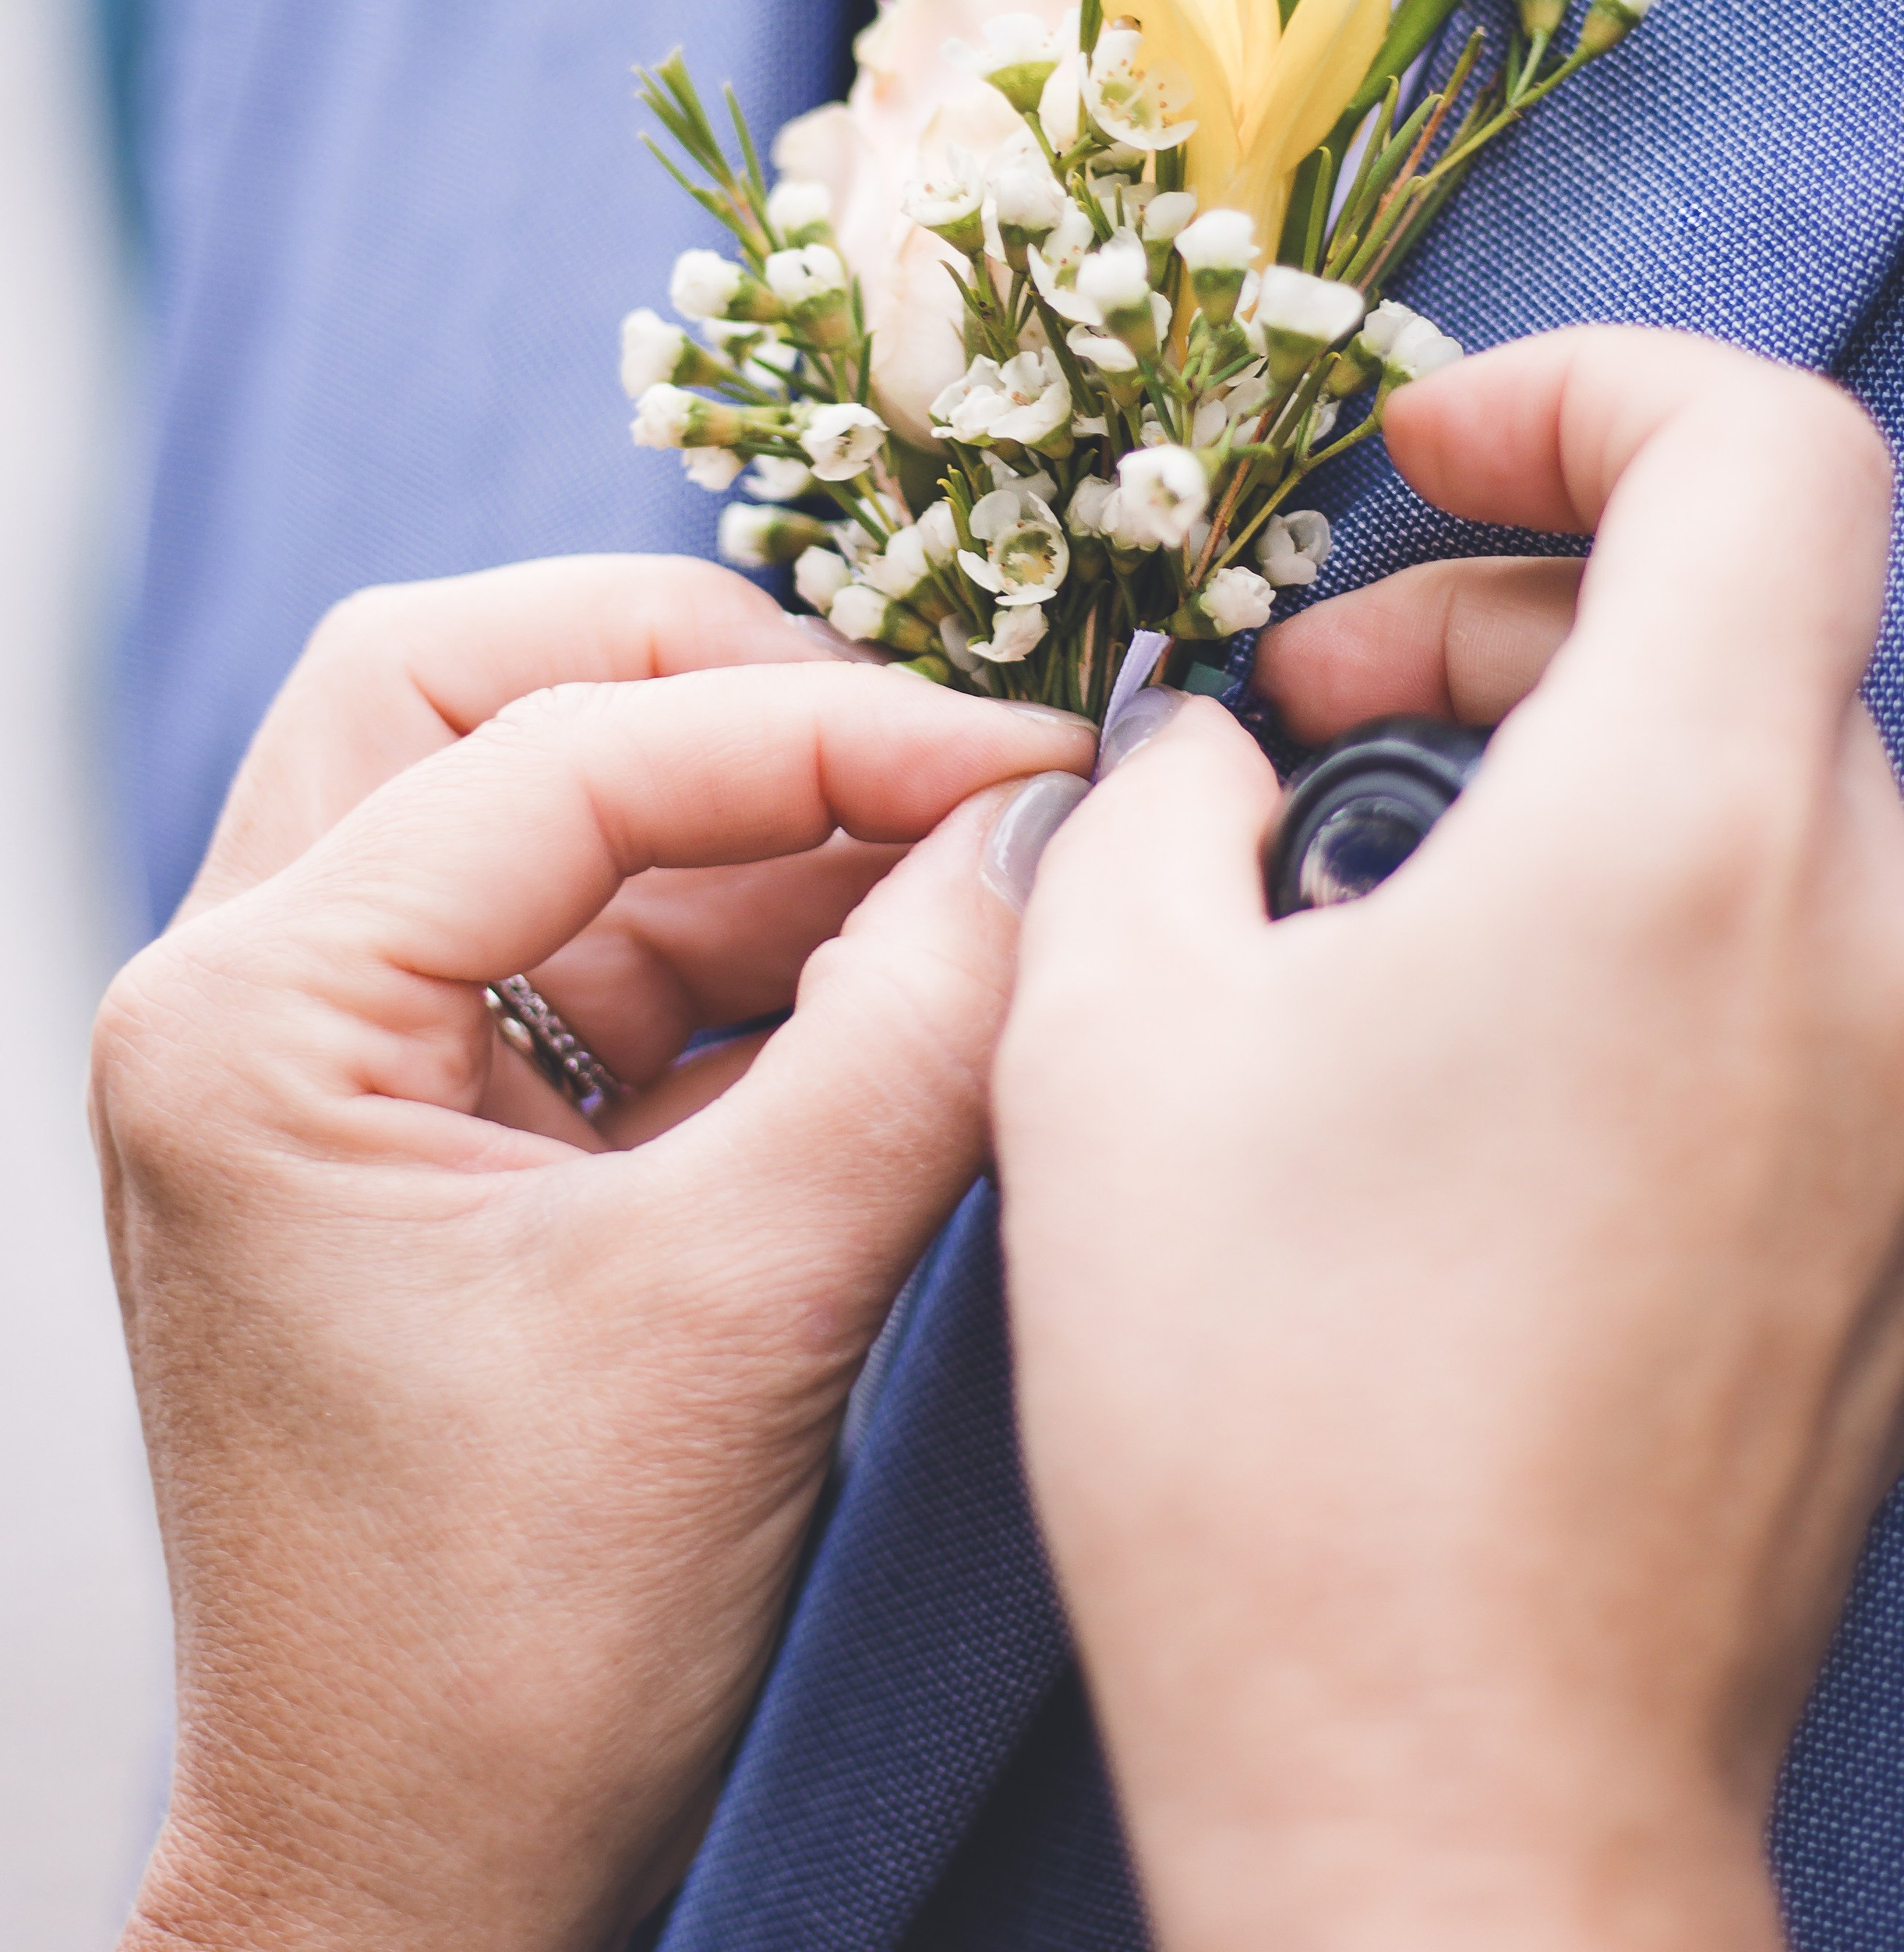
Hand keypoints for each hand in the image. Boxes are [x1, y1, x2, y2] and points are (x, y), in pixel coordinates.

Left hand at [94, 558, 1093, 1951]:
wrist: (422, 1882)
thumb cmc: (504, 1651)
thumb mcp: (737, 1321)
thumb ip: (906, 1043)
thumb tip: (1046, 830)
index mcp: (252, 1022)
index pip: (554, 751)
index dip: (817, 726)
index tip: (1021, 755)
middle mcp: (259, 1001)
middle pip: (469, 685)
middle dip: (706, 678)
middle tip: (924, 738)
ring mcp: (342, 1058)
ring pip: (542, 799)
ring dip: (759, 810)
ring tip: (961, 853)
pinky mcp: (441, 1127)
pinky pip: (600, 942)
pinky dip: (756, 929)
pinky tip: (906, 957)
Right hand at [996, 329, 1903, 1951]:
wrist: (1456, 1798)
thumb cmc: (1266, 1421)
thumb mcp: (1113, 1032)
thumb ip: (1167, 799)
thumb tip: (1216, 744)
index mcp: (1687, 842)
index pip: (1762, 455)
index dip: (1592, 390)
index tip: (1427, 455)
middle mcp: (1878, 943)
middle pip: (1737, 625)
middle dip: (1504, 615)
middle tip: (1301, 727)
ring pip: (1767, 792)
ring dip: (1566, 770)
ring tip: (1355, 907)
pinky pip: (1801, 959)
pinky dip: (1646, 917)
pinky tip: (1469, 1049)